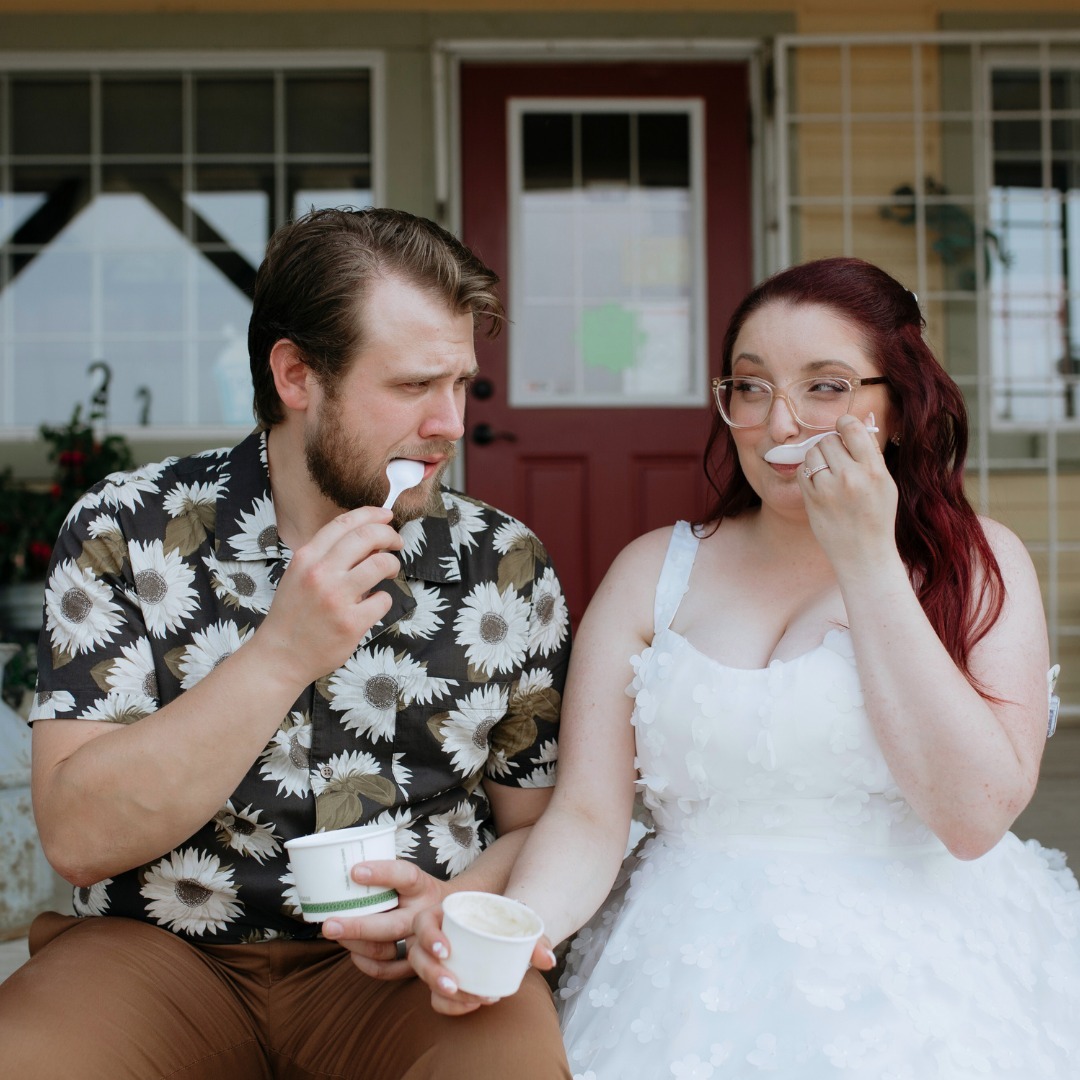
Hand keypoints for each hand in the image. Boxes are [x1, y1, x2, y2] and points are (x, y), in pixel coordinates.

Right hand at [255, 506, 403, 686]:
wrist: (280, 655)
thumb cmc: (293, 614)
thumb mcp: (299, 575)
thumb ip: (328, 556)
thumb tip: (369, 541)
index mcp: (306, 558)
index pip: (344, 523)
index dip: (371, 514)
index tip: (386, 516)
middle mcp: (320, 573)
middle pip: (367, 537)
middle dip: (389, 535)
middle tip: (397, 542)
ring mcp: (336, 598)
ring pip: (381, 564)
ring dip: (392, 565)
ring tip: (389, 572)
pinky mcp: (351, 622)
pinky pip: (383, 599)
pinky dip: (383, 599)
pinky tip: (372, 605)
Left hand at [320, 859, 447, 980]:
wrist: (459, 916)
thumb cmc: (420, 893)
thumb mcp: (413, 876)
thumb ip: (387, 876)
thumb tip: (340, 870)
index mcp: (423, 887)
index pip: (406, 876)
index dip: (382, 873)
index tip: (354, 871)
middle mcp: (425, 915)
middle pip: (391, 925)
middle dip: (357, 927)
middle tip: (329, 925)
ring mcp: (422, 943)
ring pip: (385, 950)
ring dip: (356, 944)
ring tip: (335, 934)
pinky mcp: (417, 963)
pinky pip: (387, 970)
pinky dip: (365, 964)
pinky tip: (353, 952)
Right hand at [410, 901, 557, 1016]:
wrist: (509, 935)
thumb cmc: (508, 926)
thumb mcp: (520, 927)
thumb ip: (536, 940)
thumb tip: (549, 960)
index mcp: (446, 914)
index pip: (424, 922)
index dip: (429, 936)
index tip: (446, 950)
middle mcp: (435, 937)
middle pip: (418, 954)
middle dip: (432, 972)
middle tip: (453, 984)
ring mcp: (436, 961)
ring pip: (424, 978)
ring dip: (441, 992)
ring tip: (472, 998)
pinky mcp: (442, 980)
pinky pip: (437, 998)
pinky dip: (452, 1005)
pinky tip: (474, 1004)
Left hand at [798, 413, 898, 567]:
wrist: (863, 554)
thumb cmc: (877, 517)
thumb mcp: (885, 483)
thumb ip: (872, 452)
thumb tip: (864, 419)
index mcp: (874, 470)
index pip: (852, 429)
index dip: (844, 424)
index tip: (842, 428)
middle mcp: (850, 477)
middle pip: (828, 440)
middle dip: (831, 445)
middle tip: (837, 458)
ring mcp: (828, 489)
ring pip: (812, 453)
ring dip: (818, 457)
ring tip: (828, 472)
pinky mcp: (811, 500)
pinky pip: (802, 471)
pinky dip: (808, 473)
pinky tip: (819, 483)